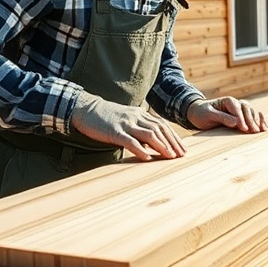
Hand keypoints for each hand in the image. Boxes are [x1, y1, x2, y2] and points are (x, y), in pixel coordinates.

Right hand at [71, 92, 185, 160]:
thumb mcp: (127, 120)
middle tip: (181, 155)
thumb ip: (139, 130)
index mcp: (140, 114)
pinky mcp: (114, 131)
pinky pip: (130, 141)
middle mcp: (136, 117)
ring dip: (161, 146)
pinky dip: (140, 150)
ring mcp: (125, 123)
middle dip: (172, 142)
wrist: (85, 108)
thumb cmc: (106, 118)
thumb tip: (151, 146)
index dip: (174, 137)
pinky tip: (148, 158)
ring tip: (170, 157)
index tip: (182, 149)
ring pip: (149, 134)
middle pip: (159, 129)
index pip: (162, 125)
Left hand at [186, 96, 267, 133]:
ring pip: (252, 112)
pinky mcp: (242, 116)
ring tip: (261, 130)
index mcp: (228, 101)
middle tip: (254, 131)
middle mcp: (236, 103)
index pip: (237, 109)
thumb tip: (236, 122)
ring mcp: (240, 109)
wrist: (198, 113)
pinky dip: (260, 120)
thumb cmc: (202, 113)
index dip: (242, 119)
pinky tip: (265, 127)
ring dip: (257, 121)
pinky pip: (253, 116)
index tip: (244, 129)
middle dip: (251, 120)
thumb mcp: (209, 115)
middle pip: (247, 109)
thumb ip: (222, 117)